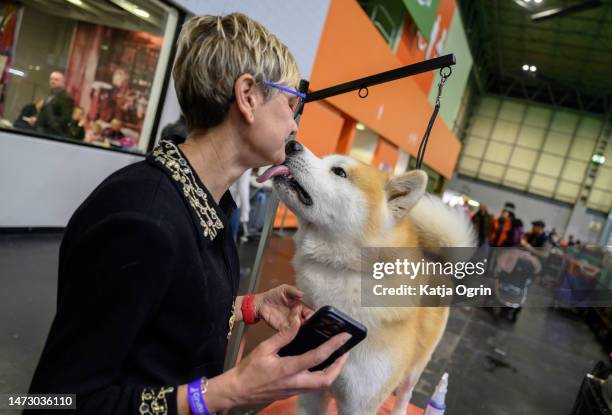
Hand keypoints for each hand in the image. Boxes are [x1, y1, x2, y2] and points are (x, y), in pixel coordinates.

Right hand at [176, 312, 350, 413]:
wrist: (238, 391)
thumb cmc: (249, 369)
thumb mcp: (264, 348)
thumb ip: (284, 335)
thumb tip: (298, 320)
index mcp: (288, 369)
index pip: (317, 357)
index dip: (334, 346)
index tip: (345, 336)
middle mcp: (295, 382)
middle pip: (326, 379)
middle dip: (340, 365)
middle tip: (345, 351)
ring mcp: (295, 390)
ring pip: (321, 385)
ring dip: (333, 372)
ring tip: (337, 357)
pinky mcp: (292, 393)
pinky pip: (313, 386)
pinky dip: (322, 376)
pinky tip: (321, 365)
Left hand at [255, 284, 314, 330]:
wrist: (261, 303)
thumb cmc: (272, 295)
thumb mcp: (284, 289)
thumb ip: (293, 291)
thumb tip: (302, 294)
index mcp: (299, 306)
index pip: (309, 312)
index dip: (312, 315)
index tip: (311, 316)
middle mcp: (296, 316)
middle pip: (307, 322)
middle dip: (309, 323)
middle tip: (307, 321)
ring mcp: (290, 323)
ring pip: (300, 328)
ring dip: (301, 328)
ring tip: (300, 324)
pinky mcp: (283, 328)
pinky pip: (290, 332)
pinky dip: (293, 332)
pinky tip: (293, 328)